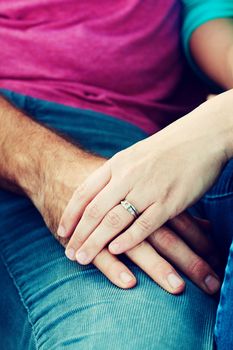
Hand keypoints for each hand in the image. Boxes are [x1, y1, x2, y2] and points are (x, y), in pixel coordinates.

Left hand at [38, 143, 219, 293]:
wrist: (199, 138)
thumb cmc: (165, 149)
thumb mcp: (134, 155)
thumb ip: (117, 173)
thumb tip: (101, 193)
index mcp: (117, 164)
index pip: (85, 192)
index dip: (71, 214)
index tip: (62, 231)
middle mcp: (127, 177)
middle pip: (95, 211)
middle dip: (79, 235)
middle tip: (70, 253)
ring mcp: (147, 189)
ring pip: (114, 220)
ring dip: (96, 242)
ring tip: (83, 258)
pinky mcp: (168, 202)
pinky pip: (143, 225)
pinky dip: (128, 239)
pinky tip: (115, 251)